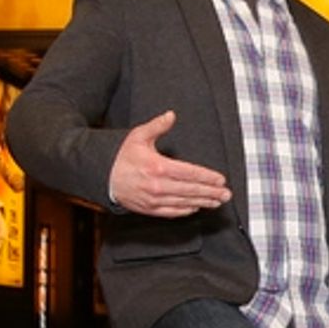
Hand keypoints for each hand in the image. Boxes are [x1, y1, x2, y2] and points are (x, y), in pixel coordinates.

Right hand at [108, 110, 230, 216]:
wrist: (102, 176)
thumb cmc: (121, 156)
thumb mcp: (138, 136)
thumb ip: (157, 126)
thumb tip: (171, 115)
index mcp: (158, 167)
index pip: (190, 173)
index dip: (207, 177)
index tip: (220, 179)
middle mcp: (158, 186)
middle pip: (191, 190)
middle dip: (211, 192)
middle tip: (226, 194)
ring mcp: (154, 199)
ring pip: (184, 203)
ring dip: (203, 203)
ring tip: (217, 202)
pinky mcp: (149, 209)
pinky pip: (172, 212)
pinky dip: (186, 210)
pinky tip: (196, 208)